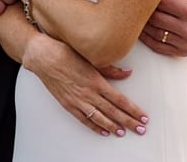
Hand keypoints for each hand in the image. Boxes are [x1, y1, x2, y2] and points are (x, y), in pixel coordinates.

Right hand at [21, 32, 147, 137]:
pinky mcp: (68, 104)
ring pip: (99, 118)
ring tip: (123, 132)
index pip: (120, 100)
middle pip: (113, 111)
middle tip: (140, 129)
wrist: (44, 57)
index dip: (132, 110)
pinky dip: (94, 127)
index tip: (142, 116)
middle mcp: (88, 93)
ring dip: (113, 126)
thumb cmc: (67, 53)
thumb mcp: (92, 58)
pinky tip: (103, 131)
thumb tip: (127, 72)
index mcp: (97, 81)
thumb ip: (111, 69)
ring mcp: (78, 101)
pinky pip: (83, 119)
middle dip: (128, 121)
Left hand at [138, 0, 186, 56]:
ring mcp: (185, 42)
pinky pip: (158, 46)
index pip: (161, 4)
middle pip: (155, 19)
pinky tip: (143, 30)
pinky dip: (147, 38)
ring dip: (143, 25)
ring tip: (139, 16)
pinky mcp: (182, 51)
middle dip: (145, 11)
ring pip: (154, 34)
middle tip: (140, 4)